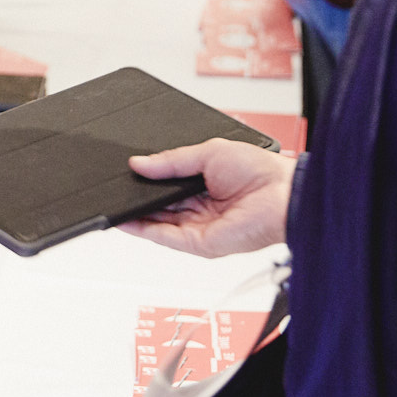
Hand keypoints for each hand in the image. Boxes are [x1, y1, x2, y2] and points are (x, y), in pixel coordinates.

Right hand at [119, 138, 294, 257]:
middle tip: (117, 185)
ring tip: (114, 200)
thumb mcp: (208, 153)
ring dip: (136, 213)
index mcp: (203, 185)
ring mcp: (199, 227)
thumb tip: (139, 164)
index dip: (147, 180)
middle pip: (159, 204)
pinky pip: (164, 237)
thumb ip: (171, 160)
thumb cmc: (261, 172)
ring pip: (157, 222)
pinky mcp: (199, 243)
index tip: (126, 173)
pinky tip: (126, 218)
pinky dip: (143, 229)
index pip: (166, 186)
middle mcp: (200, 208)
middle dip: (138, 196)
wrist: (282, 194)